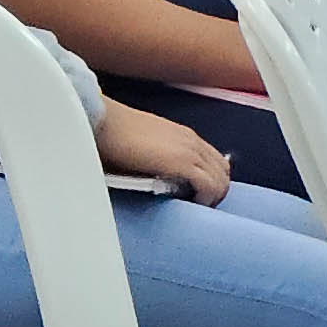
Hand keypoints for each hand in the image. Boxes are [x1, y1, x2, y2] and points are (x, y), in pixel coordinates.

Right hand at [91, 102, 228, 203]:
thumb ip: (156, 158)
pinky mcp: (183, 162)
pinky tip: (191, 204)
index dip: (211, 180)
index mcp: (184, 136)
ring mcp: (190, 151)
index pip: (215, 160)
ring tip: (193, 206)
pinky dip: (206, 198)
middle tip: (197, 204)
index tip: (196, 193)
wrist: (103, 120)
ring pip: (221, 180)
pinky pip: (210, 185)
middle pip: (223, 171)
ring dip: (212, 196)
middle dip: (215, 191)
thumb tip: (155, 176)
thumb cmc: (111, 134)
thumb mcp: (142, 145)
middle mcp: (192, 141)